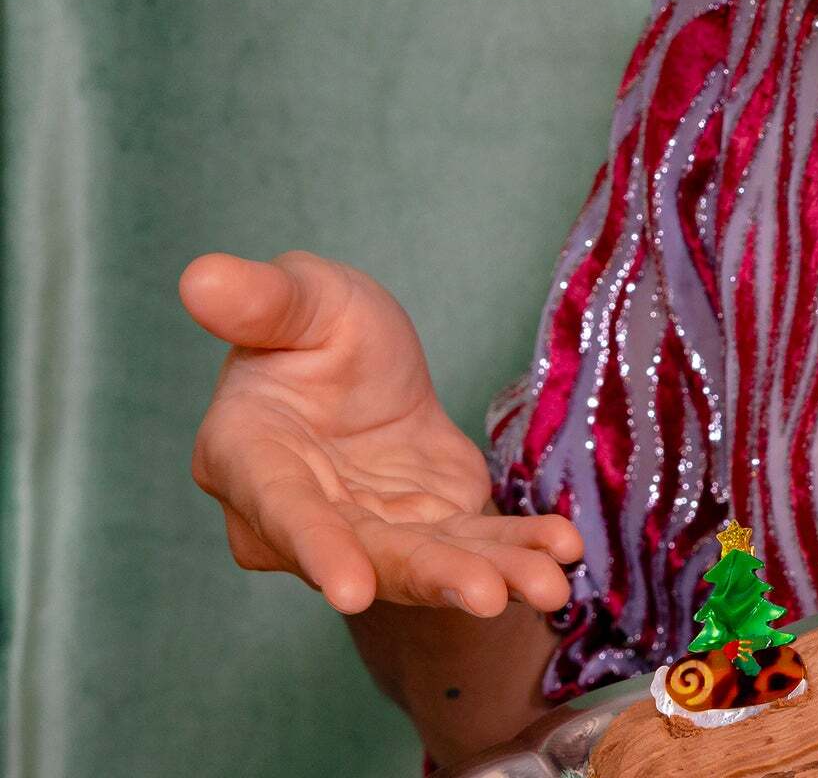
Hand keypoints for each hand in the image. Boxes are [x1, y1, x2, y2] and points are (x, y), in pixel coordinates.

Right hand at [181, 249, 582, 617]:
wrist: (367, 366)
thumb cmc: (318, 327)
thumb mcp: (304, 297)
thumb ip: (262, 301)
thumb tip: (198, 276)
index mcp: (248, 457)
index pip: (283, 509)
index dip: (318, 547)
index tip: (351, 589)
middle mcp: (297, 517)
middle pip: (367, 554)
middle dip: (430, 576)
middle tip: (486, 596)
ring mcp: (363, 533)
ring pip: (425, 563)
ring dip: (487, 576)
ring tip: (548, 586)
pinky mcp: (424, 531)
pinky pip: (473, 546)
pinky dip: (519, 550)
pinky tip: (563, 552)